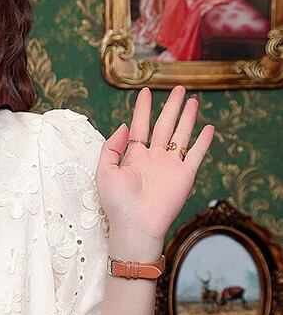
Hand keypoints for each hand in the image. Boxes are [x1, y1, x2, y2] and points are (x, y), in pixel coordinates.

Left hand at [96, 86, 214, 244]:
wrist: (135, 226)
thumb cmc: (117, 203)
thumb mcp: (104, 171)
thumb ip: (111, 147)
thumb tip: (123, 126)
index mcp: (134, 157)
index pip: (140, 126)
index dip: (142, 109)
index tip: (145, 92)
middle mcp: (153, 158)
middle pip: (164, 125)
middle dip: (170, 107)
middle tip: (177, 88)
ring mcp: (170, 166)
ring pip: (181, 135)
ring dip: (187, 118)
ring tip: (192, 100)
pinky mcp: (184, 176)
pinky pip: (196, 154)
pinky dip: (203, 142)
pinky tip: (208, 128)